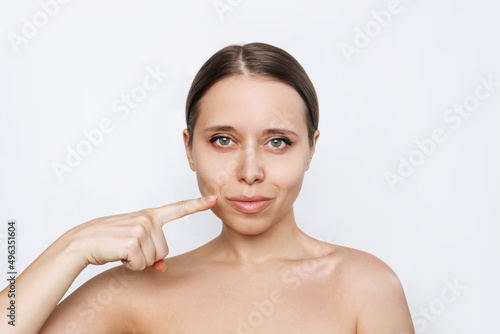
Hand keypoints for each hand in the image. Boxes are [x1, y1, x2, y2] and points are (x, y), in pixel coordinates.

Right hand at [66, 195, 216, 271]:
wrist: (80, 243)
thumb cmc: (106, 241)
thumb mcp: (132, 243)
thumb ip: (150, 249)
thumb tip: (162, 267)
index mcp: (148, 215)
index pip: (177, 209)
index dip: (197, 206)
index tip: (214, 200)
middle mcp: (147, 219)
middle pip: (163, 251)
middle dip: (146, 257)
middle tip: (126, 248)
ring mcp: (140, 229)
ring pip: (153, 260)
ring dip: (137, 262)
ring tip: (120, 250)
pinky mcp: (133, 242)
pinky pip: (141, 265)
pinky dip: (130, 266)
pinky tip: (117, 255)